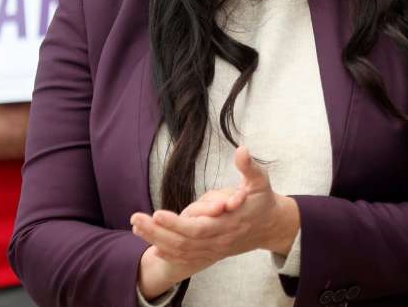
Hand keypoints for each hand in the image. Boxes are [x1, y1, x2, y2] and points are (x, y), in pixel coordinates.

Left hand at [132, 146, 299, 260]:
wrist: (271, 227)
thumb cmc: (262, 200)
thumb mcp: (260, 181)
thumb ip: (249, 166)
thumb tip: (242, 149)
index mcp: (229, 223)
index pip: (197, 228)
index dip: (176, 224)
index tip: (157, 213)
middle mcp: (219, 240)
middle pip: (183, 243)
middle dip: (157, 233)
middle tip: (136, 219)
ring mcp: (214, 249)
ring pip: (180, 251)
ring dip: (156, 241)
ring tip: (137, 227)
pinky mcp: (211, 253)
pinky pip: (185, 258)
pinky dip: (167, 253)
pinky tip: (151, 244)